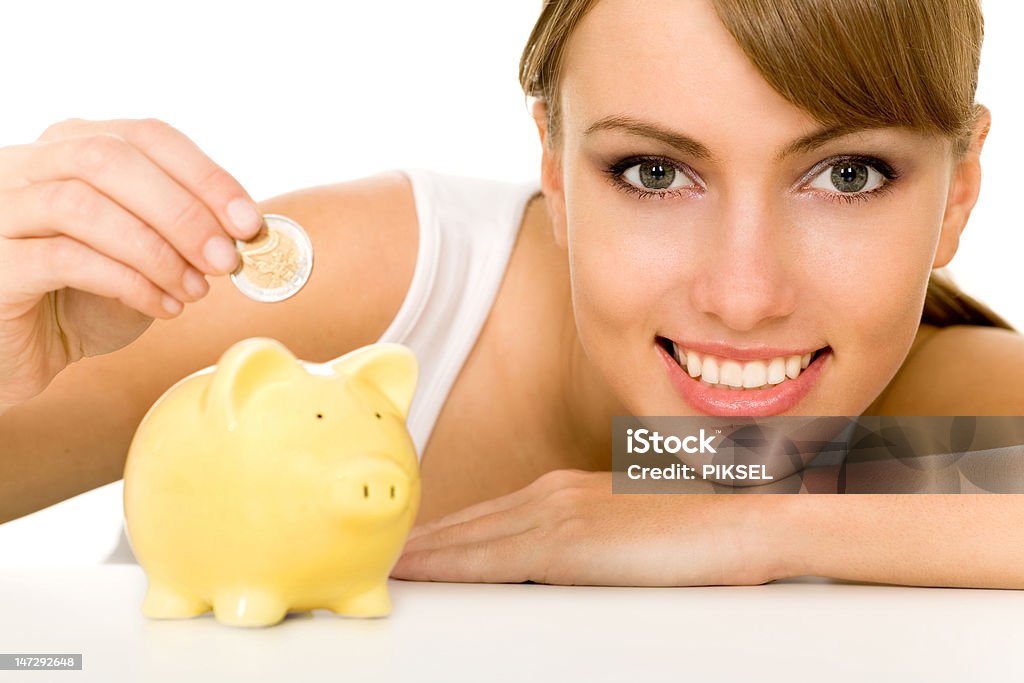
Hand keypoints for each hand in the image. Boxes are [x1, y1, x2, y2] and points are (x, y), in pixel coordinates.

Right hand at [0, 118, 262, 406]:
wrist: (19, 351)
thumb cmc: (83, 298)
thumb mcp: (144, 256)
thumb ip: (182, 232)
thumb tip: (245, 229)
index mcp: (71, 147)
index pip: (147, 135)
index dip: (206, 176)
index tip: (249, 222)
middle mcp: (27, 165)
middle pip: (111, 159)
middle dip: (183, 211)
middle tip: (226, 259)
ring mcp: (1, 209)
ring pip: (83, 205)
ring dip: (157, 251)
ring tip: (197, 290)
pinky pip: (65, 258)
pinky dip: (128, 282)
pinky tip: (162, 307)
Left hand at [391, 469, 789, 585]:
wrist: (749, 518)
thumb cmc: (702, 531)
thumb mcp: (632, 534)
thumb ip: (592, 547)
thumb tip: (563, 570)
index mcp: (564, 493)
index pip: (485, 518)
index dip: (443, 537)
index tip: (408, 551)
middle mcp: (551, 495)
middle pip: (466, 524)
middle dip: (421, 543)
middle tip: (374, 558)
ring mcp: (556, 514)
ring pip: (466, 536)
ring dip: (421, 553)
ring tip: (381, 567)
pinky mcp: (567, 542)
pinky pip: (487, 557)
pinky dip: (445, 565)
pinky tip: (417, 575)